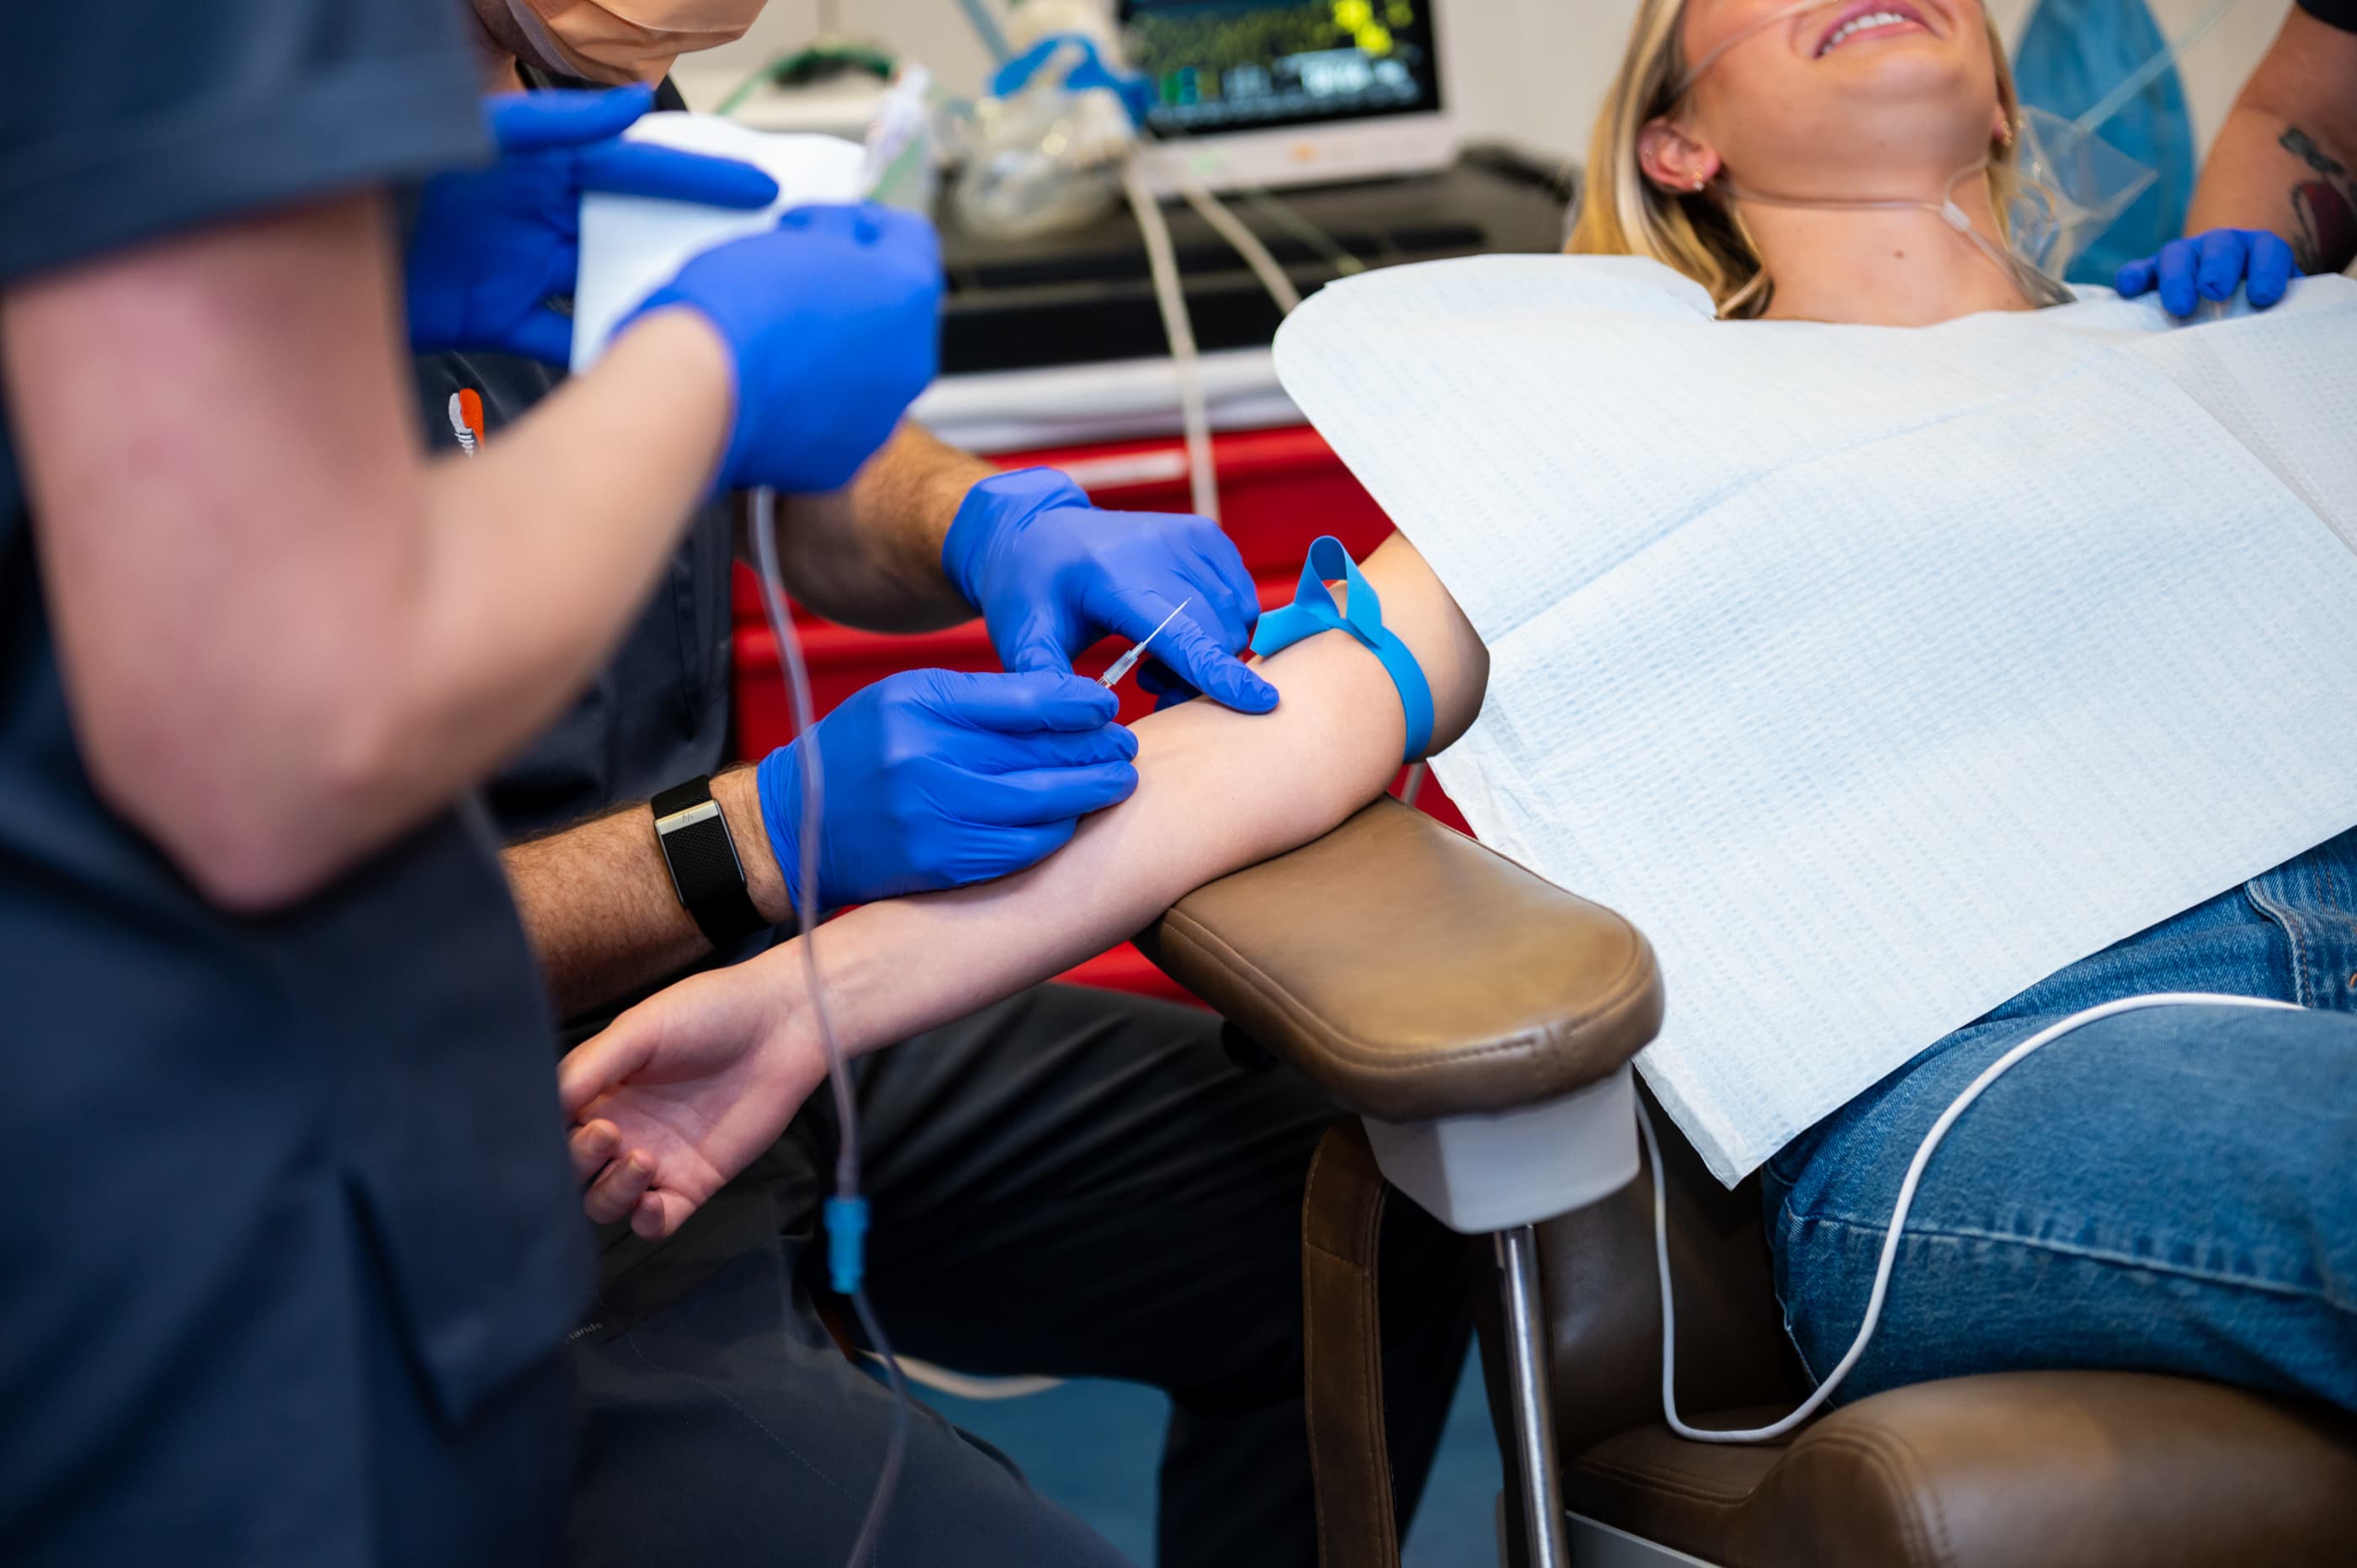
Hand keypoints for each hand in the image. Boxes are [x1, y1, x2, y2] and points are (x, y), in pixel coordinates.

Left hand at [405, 85, 778, 362]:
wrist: (292, 242)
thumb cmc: (378, 173)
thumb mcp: (473, 138)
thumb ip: (551, 123)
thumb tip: (629, 105)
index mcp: (537, 161)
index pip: (634, 164)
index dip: (697, 176)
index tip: (756, 189)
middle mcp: (533, 212)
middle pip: (629, 228)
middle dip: (687, 244)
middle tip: (747, 263)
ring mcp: (516, 266)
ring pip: (602, 285)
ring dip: (646, 303)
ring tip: (698, 319)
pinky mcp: (493, 315)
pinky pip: (557, 334)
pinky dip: (591, 351)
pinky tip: (625, 365)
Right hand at [561, 960, 826, 1237]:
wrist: (780, 1024)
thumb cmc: (710, 1012)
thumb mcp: (640, 1028)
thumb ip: (590, 1067)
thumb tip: (544, 1105)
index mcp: (598, 1092)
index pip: (553, 1130)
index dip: (552, 1136)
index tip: (573, 1121)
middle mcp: (621, 1130)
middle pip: (574, 1173)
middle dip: (579, 1163)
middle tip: (609, 1135)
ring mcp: (656, 1160)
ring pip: (608, 1203)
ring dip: (612, 1194)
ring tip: (641, 1160)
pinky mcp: (695, 1182)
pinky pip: (659, 1222)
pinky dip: (647, 1223)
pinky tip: (651, 1203)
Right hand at [623, 204, 942, 493]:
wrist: (696, 387)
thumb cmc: (735, 307)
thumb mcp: (794, 238)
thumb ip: (835, 237)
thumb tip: (843, 241)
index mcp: (909, 293)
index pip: (908, 239)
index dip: (860, 223)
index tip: (826, 227)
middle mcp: (911, 361)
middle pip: (893, 313)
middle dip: (852, 293)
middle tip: (795, 282)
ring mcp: (881, 418)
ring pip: (867, 373)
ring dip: (834, 353)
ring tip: (776, 340)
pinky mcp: (842, 461)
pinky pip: (836, 423)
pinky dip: (811, 405)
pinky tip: (771, 387)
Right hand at [755, 667, 1137, 911]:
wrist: (795, 824)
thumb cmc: (860, 751)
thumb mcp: (904, 699)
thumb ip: (977, 698)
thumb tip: (1065, 701)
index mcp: (918, 704)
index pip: (1023, 700)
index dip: (1078, 704)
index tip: (1107, 706)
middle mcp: (923, 759)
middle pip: (1039, 755)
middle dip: (1095, 751)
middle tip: (1126, 748)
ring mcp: (930, 817)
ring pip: (1039, 807)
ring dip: (1088, 795)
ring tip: (1116, 782)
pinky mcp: (936, 864)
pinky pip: (1018, 850)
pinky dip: (1054, 834)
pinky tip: (1071, 819)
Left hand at [942, 468, 1278, 712]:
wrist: (1038, 530)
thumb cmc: (1028, 591)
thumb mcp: (1023, 639)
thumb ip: (1050, 684)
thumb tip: (1094, 726)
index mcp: (1114, 576)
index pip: (1182, 632)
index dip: (1220, 673)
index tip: (1263, 703)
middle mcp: (1160, 547)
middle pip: (1216, 633)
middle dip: (1201, 677)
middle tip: (1153, 686)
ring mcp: (1189, 536)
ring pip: (1237, 617)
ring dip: (1212, 653)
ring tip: (1156, 659)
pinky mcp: (1206, 534)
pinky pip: (1241, 597)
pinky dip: (1222, 626)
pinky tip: (1177, 631)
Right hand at [2115, 227, 2298, 317]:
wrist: (2223, 313)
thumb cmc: (2252, 316)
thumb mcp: (2271, 314)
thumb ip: (2277, 321)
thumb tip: (2275, 348)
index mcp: (2259, 252)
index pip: (2267, 251)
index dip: (2267, 271)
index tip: (2262, 298)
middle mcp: (2222, 246)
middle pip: (2220, 246)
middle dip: (2217, 269)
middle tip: (2215, 293)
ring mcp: (2185, 256)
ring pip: (2177, 254)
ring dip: (2177, 278)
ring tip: (2180, 307)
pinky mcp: (2151, 272)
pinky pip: (2139, 270)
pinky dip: (2133, 278)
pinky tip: (2129, 292)